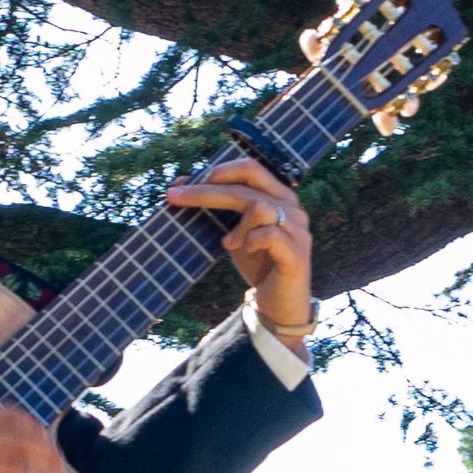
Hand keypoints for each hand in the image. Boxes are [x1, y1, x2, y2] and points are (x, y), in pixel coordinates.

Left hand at [163, 156, 314, 337]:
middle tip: (175, 197)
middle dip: (207, 190)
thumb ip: (216, 207)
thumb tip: (179, 180)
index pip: (250, 168)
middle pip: (248, 183)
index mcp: (279, 196)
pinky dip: (251, 240)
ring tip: (227, 245)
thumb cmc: (256, 263)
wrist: (278, 304)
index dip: (218, 171)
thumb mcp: (232, 231)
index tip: (185, 183)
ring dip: (235, 224)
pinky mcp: (297, 254)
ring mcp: (298, 230)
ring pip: (260, 207)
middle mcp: (292, 207)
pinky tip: (246, 250)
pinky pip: (270, 235)